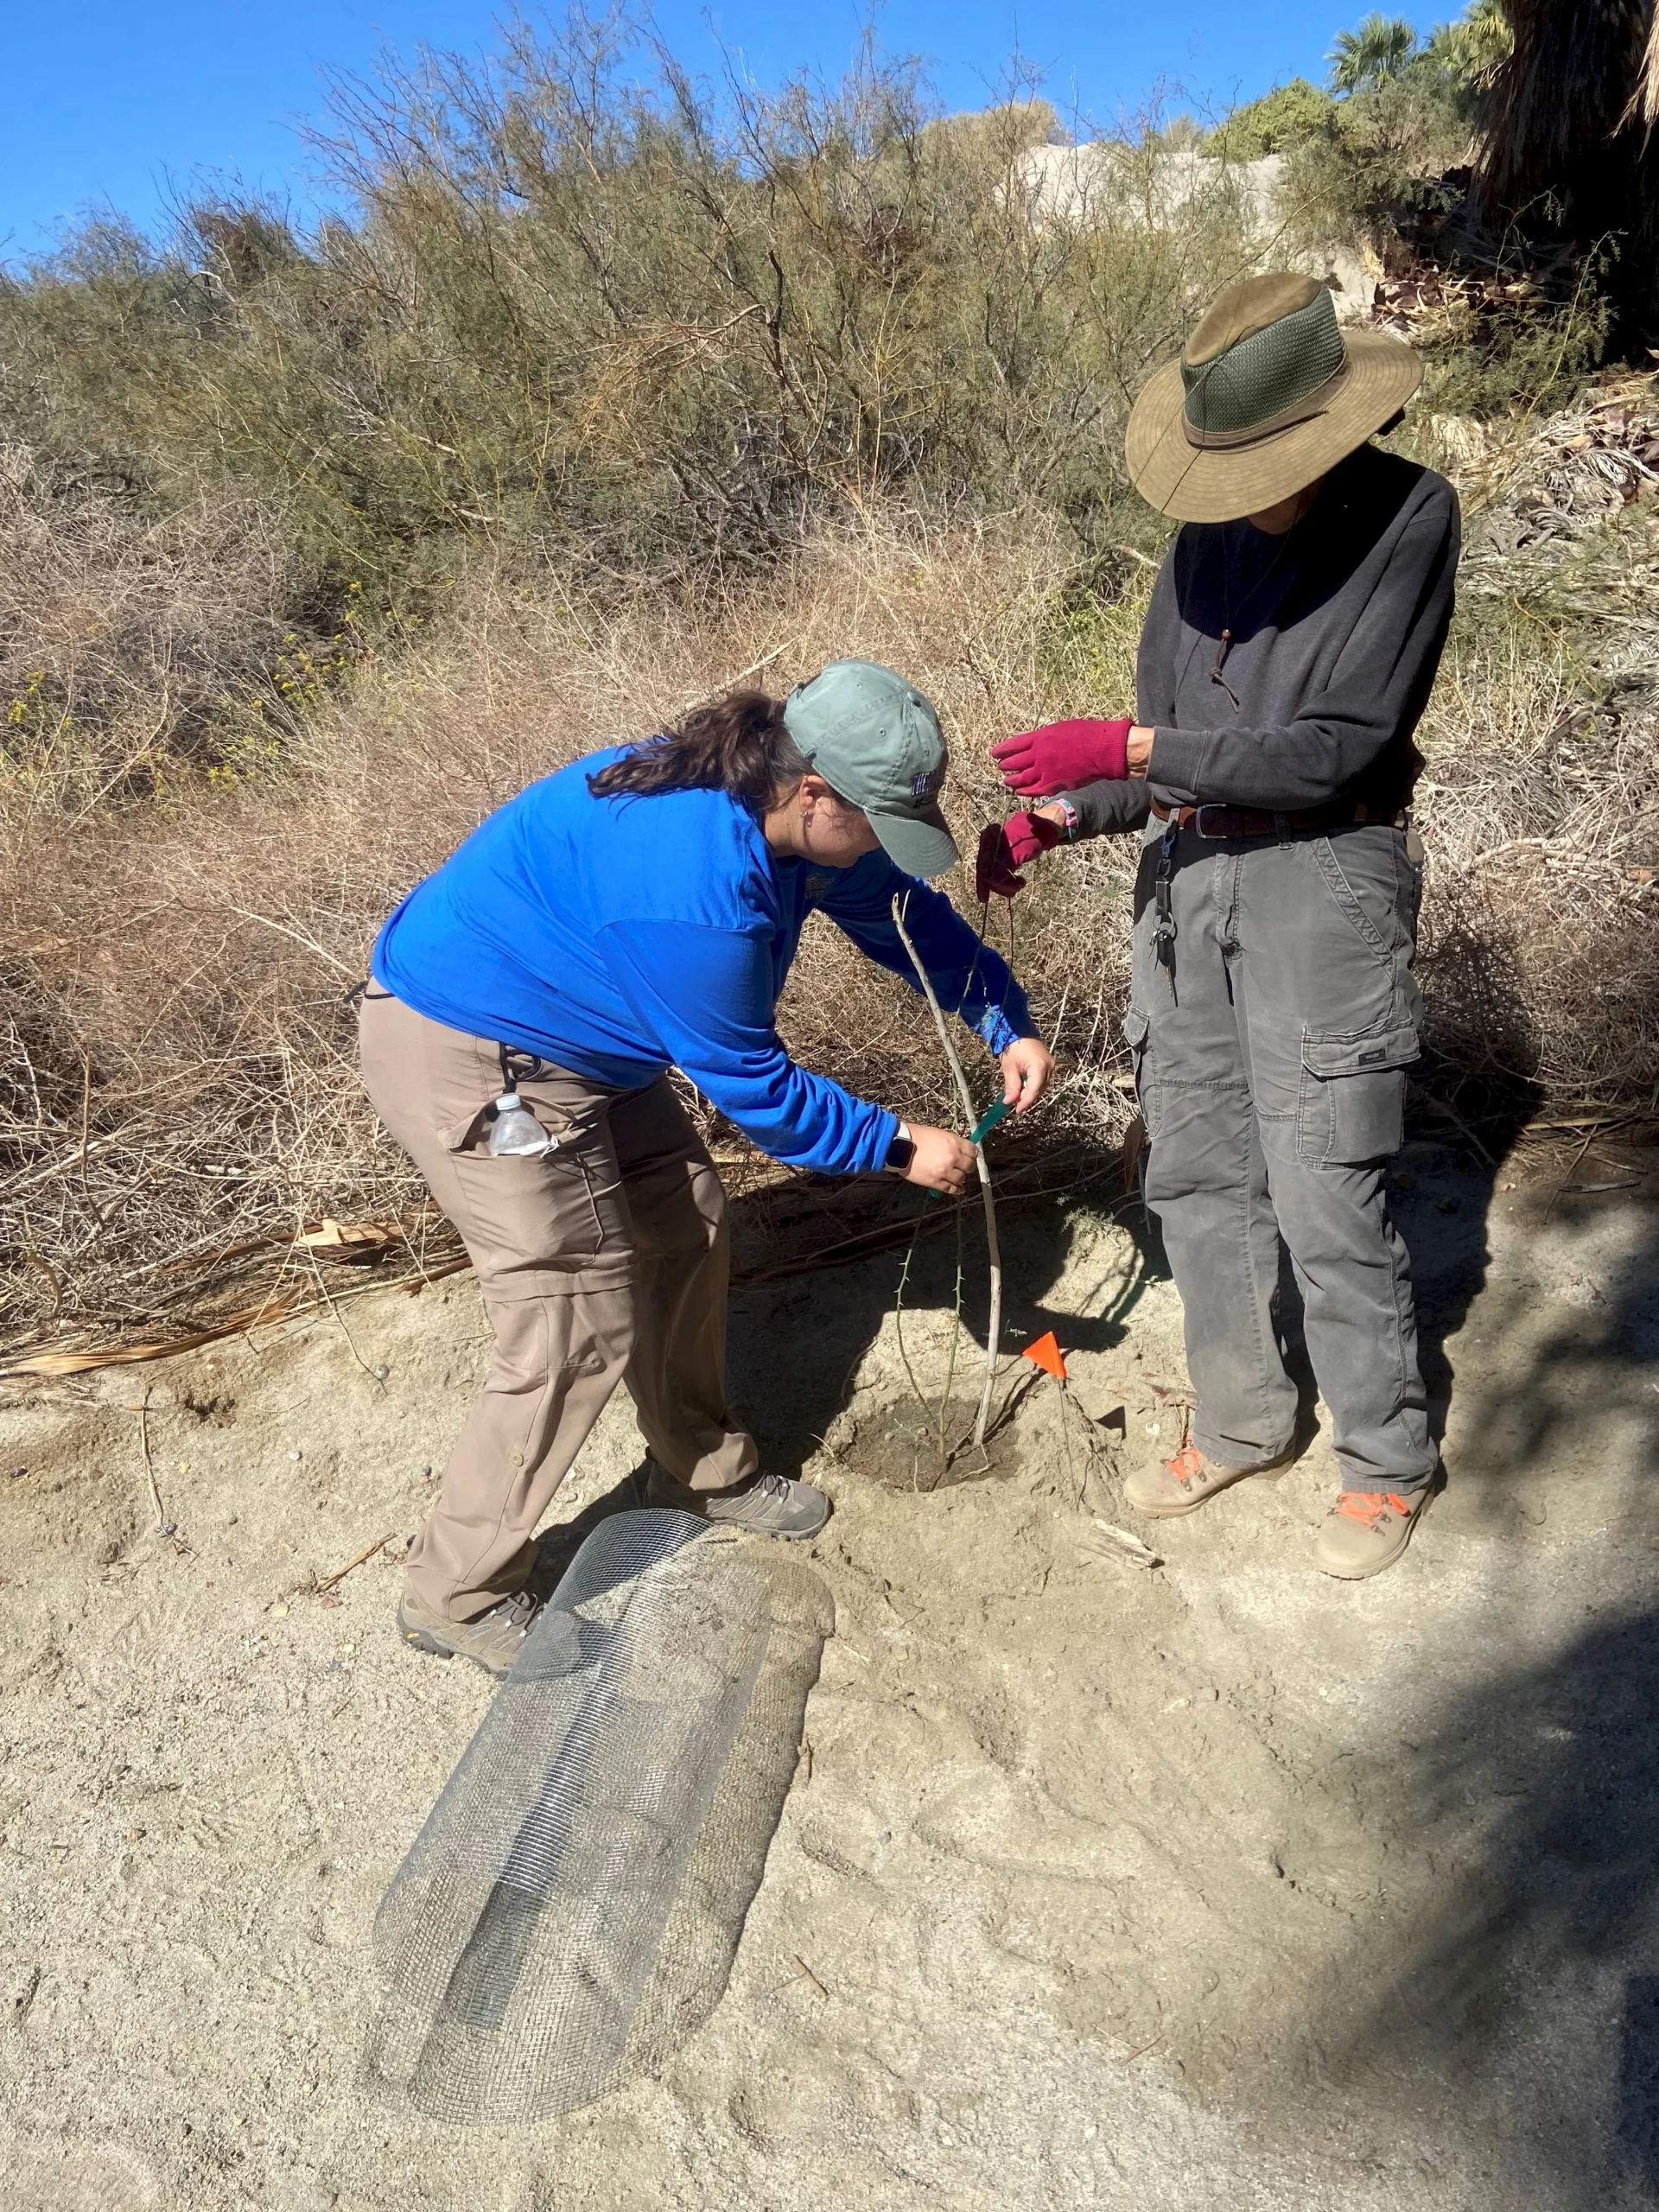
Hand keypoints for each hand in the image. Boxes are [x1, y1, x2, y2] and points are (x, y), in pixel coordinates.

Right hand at [904, 1122, 976, 1195]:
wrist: (899, 1146)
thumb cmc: (916, 1136)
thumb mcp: (938, 1133)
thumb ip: (951, 1142)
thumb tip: (959, 1149)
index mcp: (953, 1143)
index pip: (973, 1151)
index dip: (972, 1154)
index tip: (969, 1156)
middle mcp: (952, 1158)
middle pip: (969, 1166)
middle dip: (967, 1167)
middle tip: (962, 1167)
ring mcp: (945, 1171)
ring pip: (962, 1178)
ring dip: (961, 1178)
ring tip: (956, 1176)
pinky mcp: (936, 1182)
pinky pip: (951, 1189)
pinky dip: (957, 1190)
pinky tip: (959, 1189)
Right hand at [975, 810, 1062, 900]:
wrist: (1043, 829)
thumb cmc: (1032, 836)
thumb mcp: (1019, 853)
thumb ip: (1005, 867)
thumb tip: (992, 882)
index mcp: (989, 839)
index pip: (982, 864)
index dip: (982, 883)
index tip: (984, 899)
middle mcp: (988, 846)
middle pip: (988, 873)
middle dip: (1001, 885)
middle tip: (1016, 890)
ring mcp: (995, 853)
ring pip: (995, 876)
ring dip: (1007, 885)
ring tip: (1021, 885)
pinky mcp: (1002, 859)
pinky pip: (1001, 875)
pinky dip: (1010, 882)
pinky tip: (1020, 882)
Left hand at [992, 717, 1131, 797]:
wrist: (1102, 750)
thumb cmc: (1086, 734)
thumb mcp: (1061, 728)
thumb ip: (1046, 737)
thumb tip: (1037, 743)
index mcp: (1039, 738)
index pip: (1013, 744)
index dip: (1002, 750)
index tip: (995, 753)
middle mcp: (1038, 755)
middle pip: (1015, 762)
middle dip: (1005, 765)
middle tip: (1001, 766)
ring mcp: (1044, 771)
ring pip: (1021, 778)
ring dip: (1012, 779)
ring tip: (1006, 780)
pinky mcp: (1052, 785)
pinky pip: (1033, 790)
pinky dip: (1024, 791)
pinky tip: (1019, 791)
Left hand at [999, 1035, 1053, 1113]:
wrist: (1017, 1030)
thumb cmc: (1012, 1047)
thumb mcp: (1009, 1068)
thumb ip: (1011, 1086)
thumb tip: (1009, 1103)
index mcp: (1039, 1066)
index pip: (1034, 1090)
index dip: (1025, 1102)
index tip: (1016, 1110)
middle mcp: (1049, 1066)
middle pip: (1039, 1089)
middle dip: (1026, 1097)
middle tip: (1013, 1102)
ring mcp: (1050, 1064)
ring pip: (1041, 1086)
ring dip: (1029, 1091)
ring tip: (1016, 1093)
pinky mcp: (1049, 1063)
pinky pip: (1042, 1079)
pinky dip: (1033, 1084)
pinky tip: (1023, 1084)